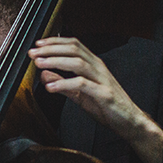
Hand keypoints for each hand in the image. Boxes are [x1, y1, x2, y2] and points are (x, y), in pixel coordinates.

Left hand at [28, 37, 162, 162]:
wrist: (128, 121)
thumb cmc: (106, 105)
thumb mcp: (79, 94)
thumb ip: (62, 84)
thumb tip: (45, 74)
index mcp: (93, 64)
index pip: (73, 45)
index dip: (55, 42)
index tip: (38, 44)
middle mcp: (98, 68)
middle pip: (73, 50)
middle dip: (51, 49)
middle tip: (33, 52)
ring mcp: (102, 79)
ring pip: (78, 63)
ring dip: (56, 61)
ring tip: (39, 64)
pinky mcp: (104, 94)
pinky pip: (82, 84)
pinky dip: (64, 83)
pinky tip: (50, 87)